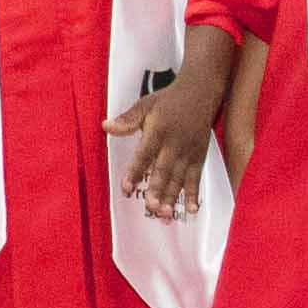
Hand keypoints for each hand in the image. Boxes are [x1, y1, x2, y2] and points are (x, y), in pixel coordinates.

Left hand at [112, 62, 229, 220]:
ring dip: (173, 197)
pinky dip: (194, 194)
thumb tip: (105, 126)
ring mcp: (188, 151)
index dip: (135, 172)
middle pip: (164, 170)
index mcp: (158, 130)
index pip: (144, 154)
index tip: (126, 188)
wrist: (201, 92)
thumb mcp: (145, 104)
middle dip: (158, 190)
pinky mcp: (199, 157)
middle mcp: (174, 143)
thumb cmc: (168, 100)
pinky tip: (191, 210)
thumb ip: (127, 119)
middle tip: (151, 208)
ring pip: (179, 178)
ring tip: (165, 215)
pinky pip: (196, 178)